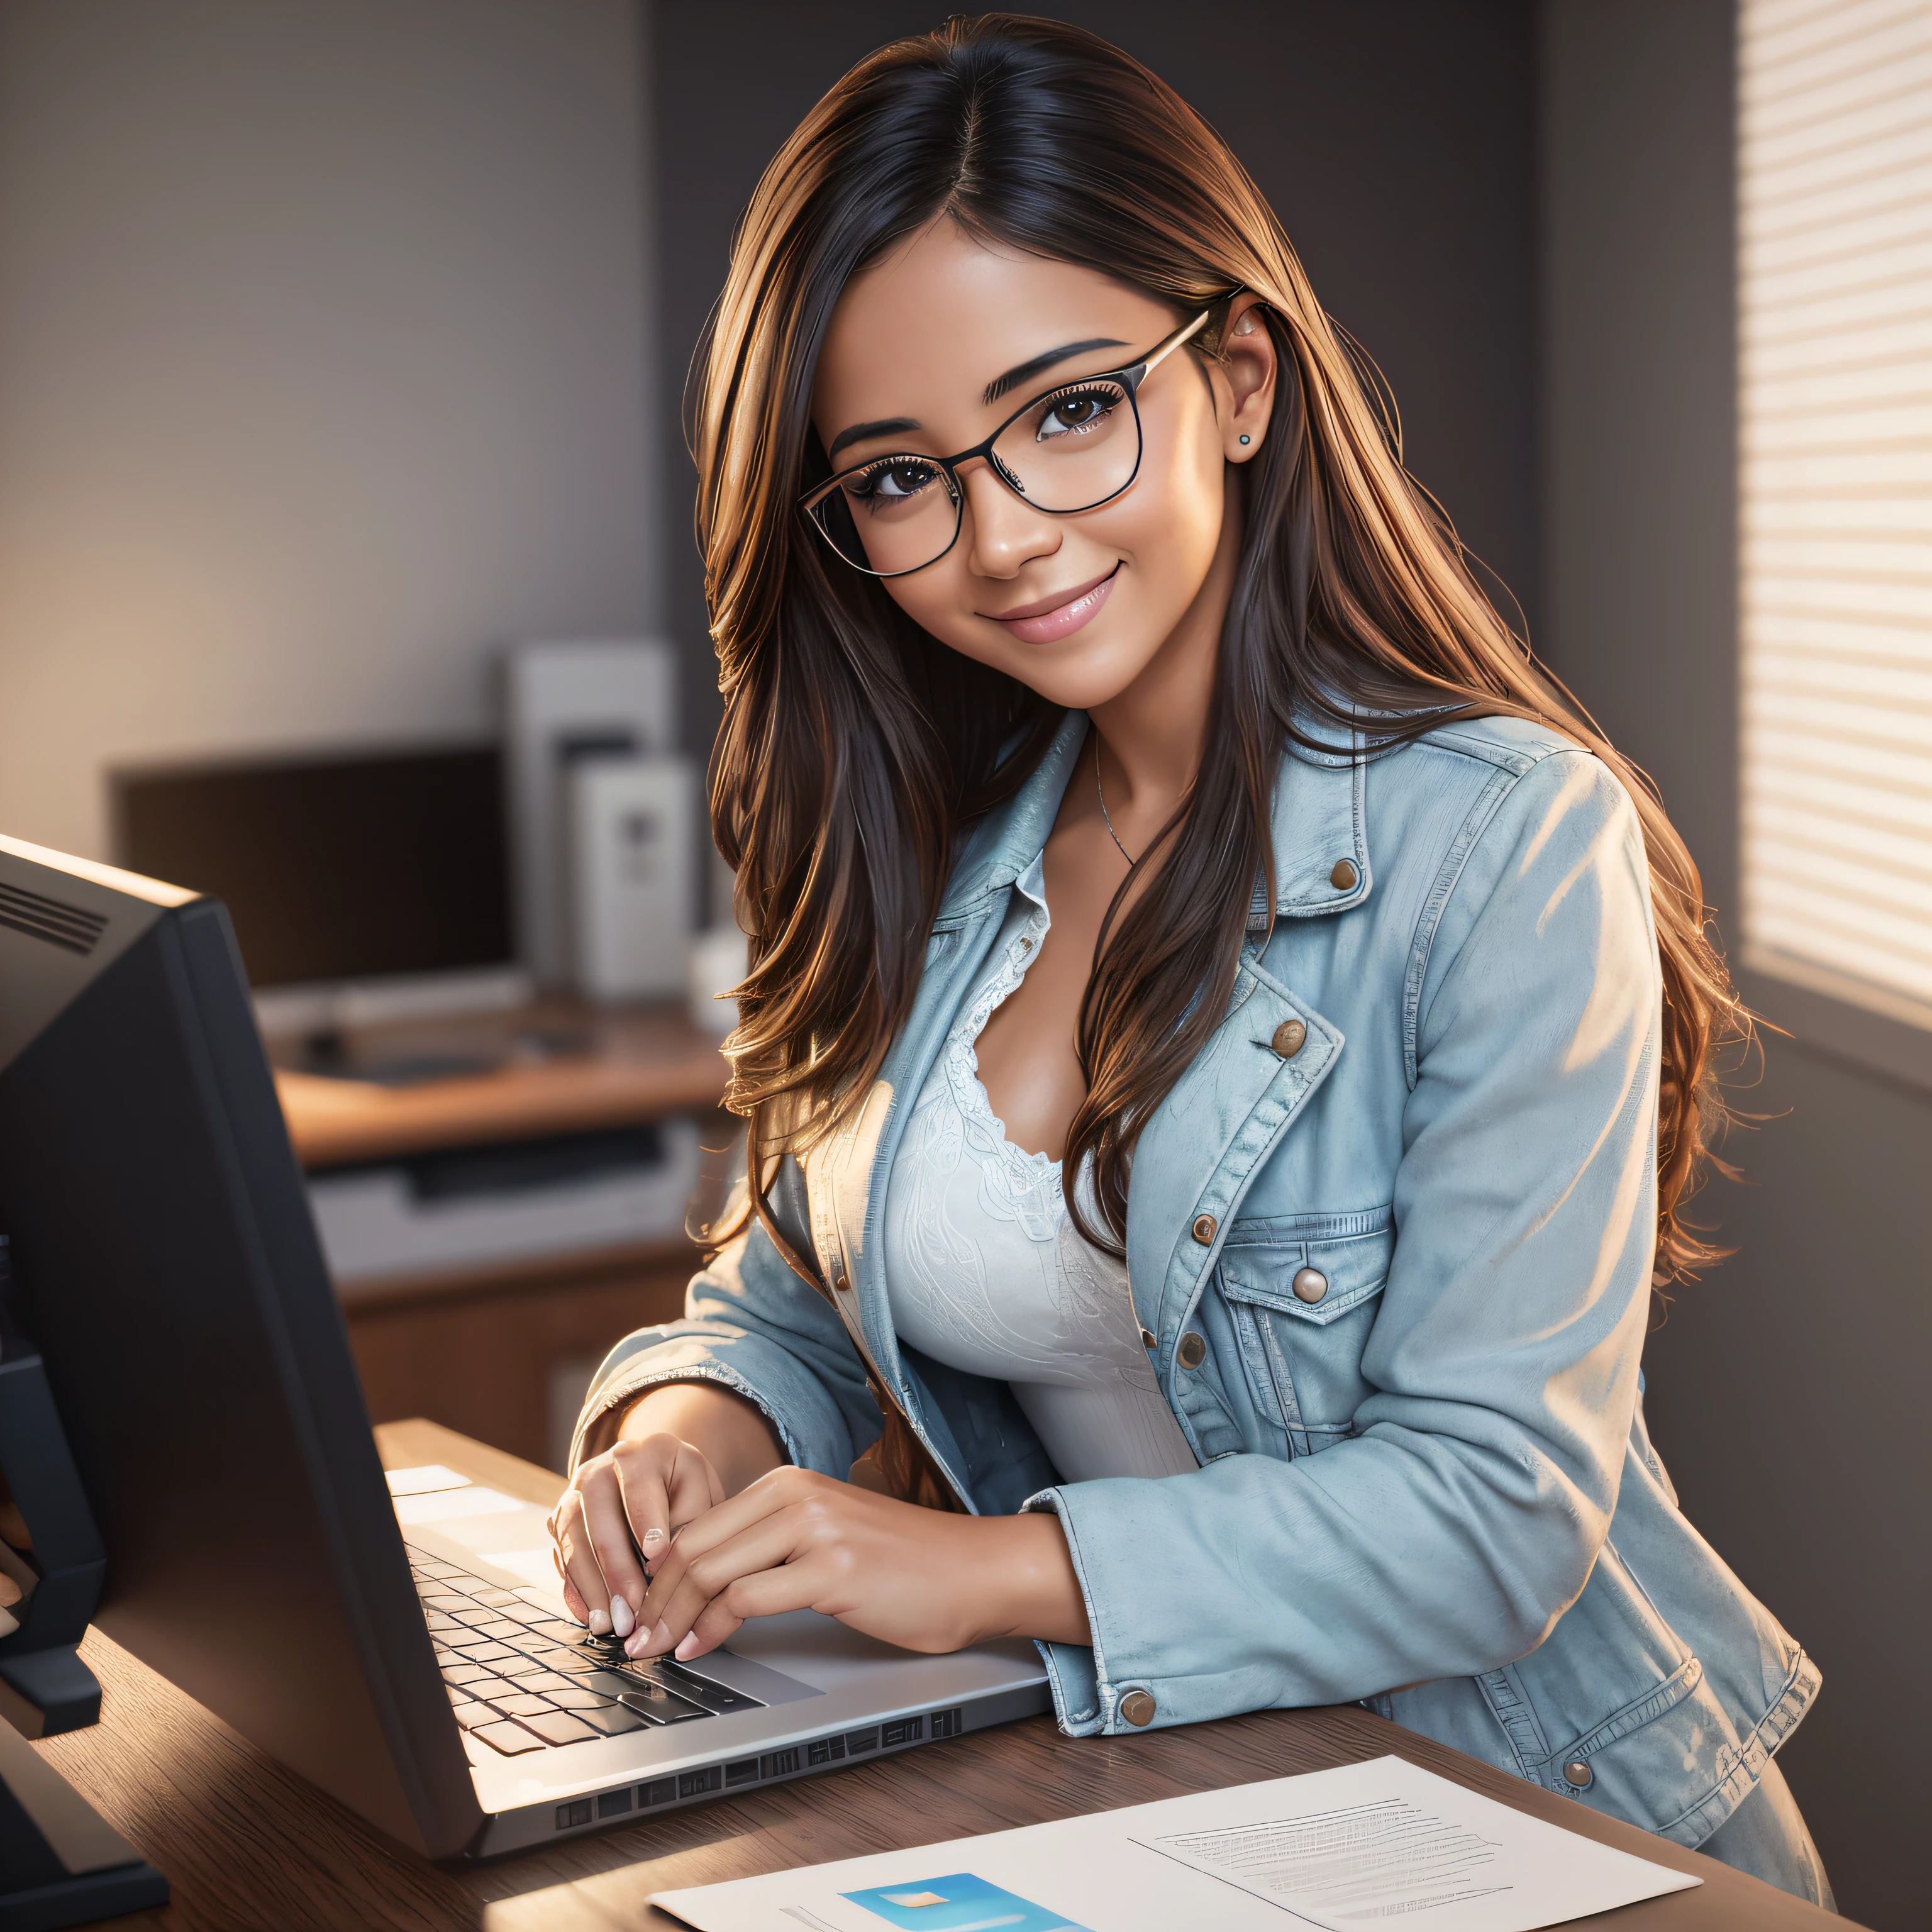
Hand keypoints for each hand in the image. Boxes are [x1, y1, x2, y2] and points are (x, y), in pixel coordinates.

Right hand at [548, 1432, 723, 1638]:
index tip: (657, 1559)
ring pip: (574, 1542)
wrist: (658, 1479)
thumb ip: (689, 1520)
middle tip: (633, 1610)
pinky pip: (562, 1560)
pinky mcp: (560, 1524)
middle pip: (599, 1519)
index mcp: (639, 1455)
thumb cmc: (684, 1489)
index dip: (646, 1524)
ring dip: (593, 1588)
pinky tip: (595, 1617)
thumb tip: (662, 1565)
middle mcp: (597, 1471)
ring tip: (613, 1624)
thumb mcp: (701, 1492)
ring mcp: (573, 1497)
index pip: (638, 1489)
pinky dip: (578, 1591)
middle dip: (616, 1570)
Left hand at [619, 1465, 1090, 1661]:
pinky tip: (700, 1648)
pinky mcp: (832, 1569)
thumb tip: (707, 1584)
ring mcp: (815, 1529)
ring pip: (712, 1570)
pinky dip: (712, 1628)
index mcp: (790, 1484)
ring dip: (673, 1617)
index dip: (658, 1575)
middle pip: (695, 1547)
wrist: (974, 1571)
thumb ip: (772, 1546)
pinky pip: (748, 1599)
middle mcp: (797, 1496)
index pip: (698, 1528)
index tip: (640, 1612)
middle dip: (654, 1598)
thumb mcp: (828, 1538)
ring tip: (654, 1649)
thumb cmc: (906, 1565)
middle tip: (632, 1638)